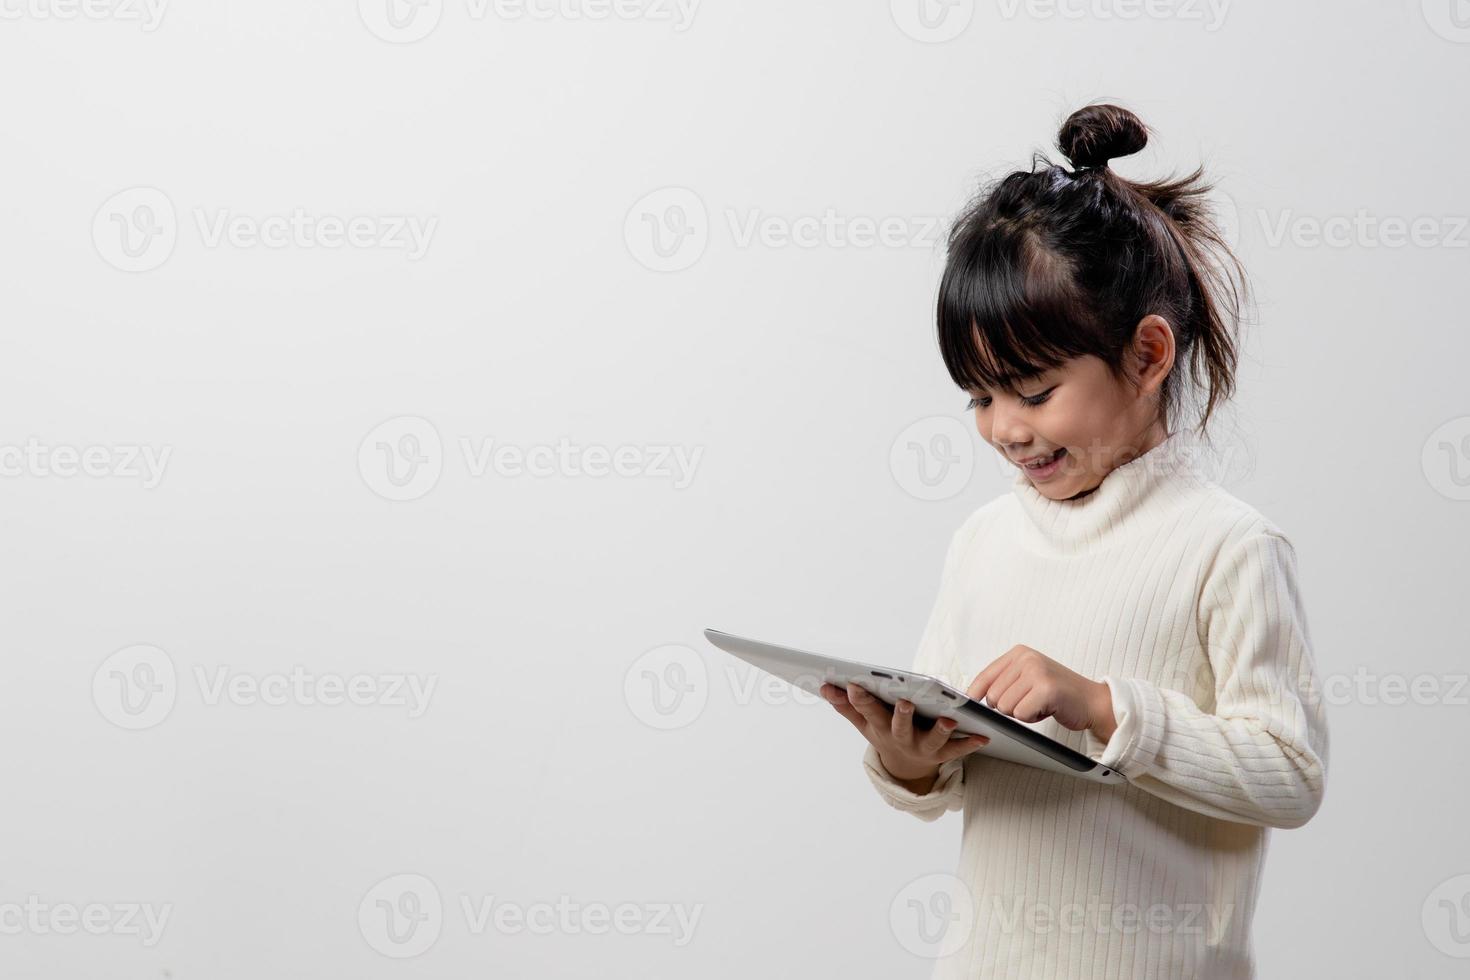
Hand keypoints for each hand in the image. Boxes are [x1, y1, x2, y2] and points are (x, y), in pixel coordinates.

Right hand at [820, 681, 990, 784]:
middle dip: (902, 716)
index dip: (860, 699)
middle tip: (905, 702)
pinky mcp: (942, 754)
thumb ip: (846, 705)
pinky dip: (970, 744)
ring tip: (948, 720)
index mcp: (879, 727)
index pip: (868, 711)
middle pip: (900, 727)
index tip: (854, 684)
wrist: (907, 768)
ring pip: (931, 741)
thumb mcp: (864, 724)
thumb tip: (824, 685)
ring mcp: (922, 747)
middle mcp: (900, 738)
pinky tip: (983, 737)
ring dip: (940, 731)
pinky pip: (957, 750)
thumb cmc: (884, 733)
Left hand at [967, 644, 1116, 740]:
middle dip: (1008, 708)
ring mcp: (1037, 672)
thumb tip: (972, 695)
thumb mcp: (1028, 679)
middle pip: (993, 696)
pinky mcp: (1046, 688)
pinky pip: (1021, 714)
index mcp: (1019, 653)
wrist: (1093, 702)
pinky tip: (1047, 709)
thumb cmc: (1058, 694)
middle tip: (1030, 702)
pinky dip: (1033, 718)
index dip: (975, 695)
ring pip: (1005, 707)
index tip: (970, 704)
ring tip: (1040, 704)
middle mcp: (1027, 658)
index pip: (983, 677)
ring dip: (1022, 714)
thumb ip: (1003, 682)